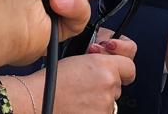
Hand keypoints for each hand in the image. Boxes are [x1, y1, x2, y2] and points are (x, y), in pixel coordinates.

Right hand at [18, 48, 135, 113]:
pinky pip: (103, 112)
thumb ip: (100, 62)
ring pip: (111, 101)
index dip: (122, 68)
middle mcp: (108, 85)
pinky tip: (79, 105)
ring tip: (79, 96)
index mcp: (104, 66)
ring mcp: (105, 104)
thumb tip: (110, 65)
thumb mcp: (78, 59)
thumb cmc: (51, 80)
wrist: (37, 100)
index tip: (119, 71)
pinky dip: (93, 110)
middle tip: (87, 84)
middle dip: (106, 84)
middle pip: (118, 85)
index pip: (130, 66)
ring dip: (99, 100)